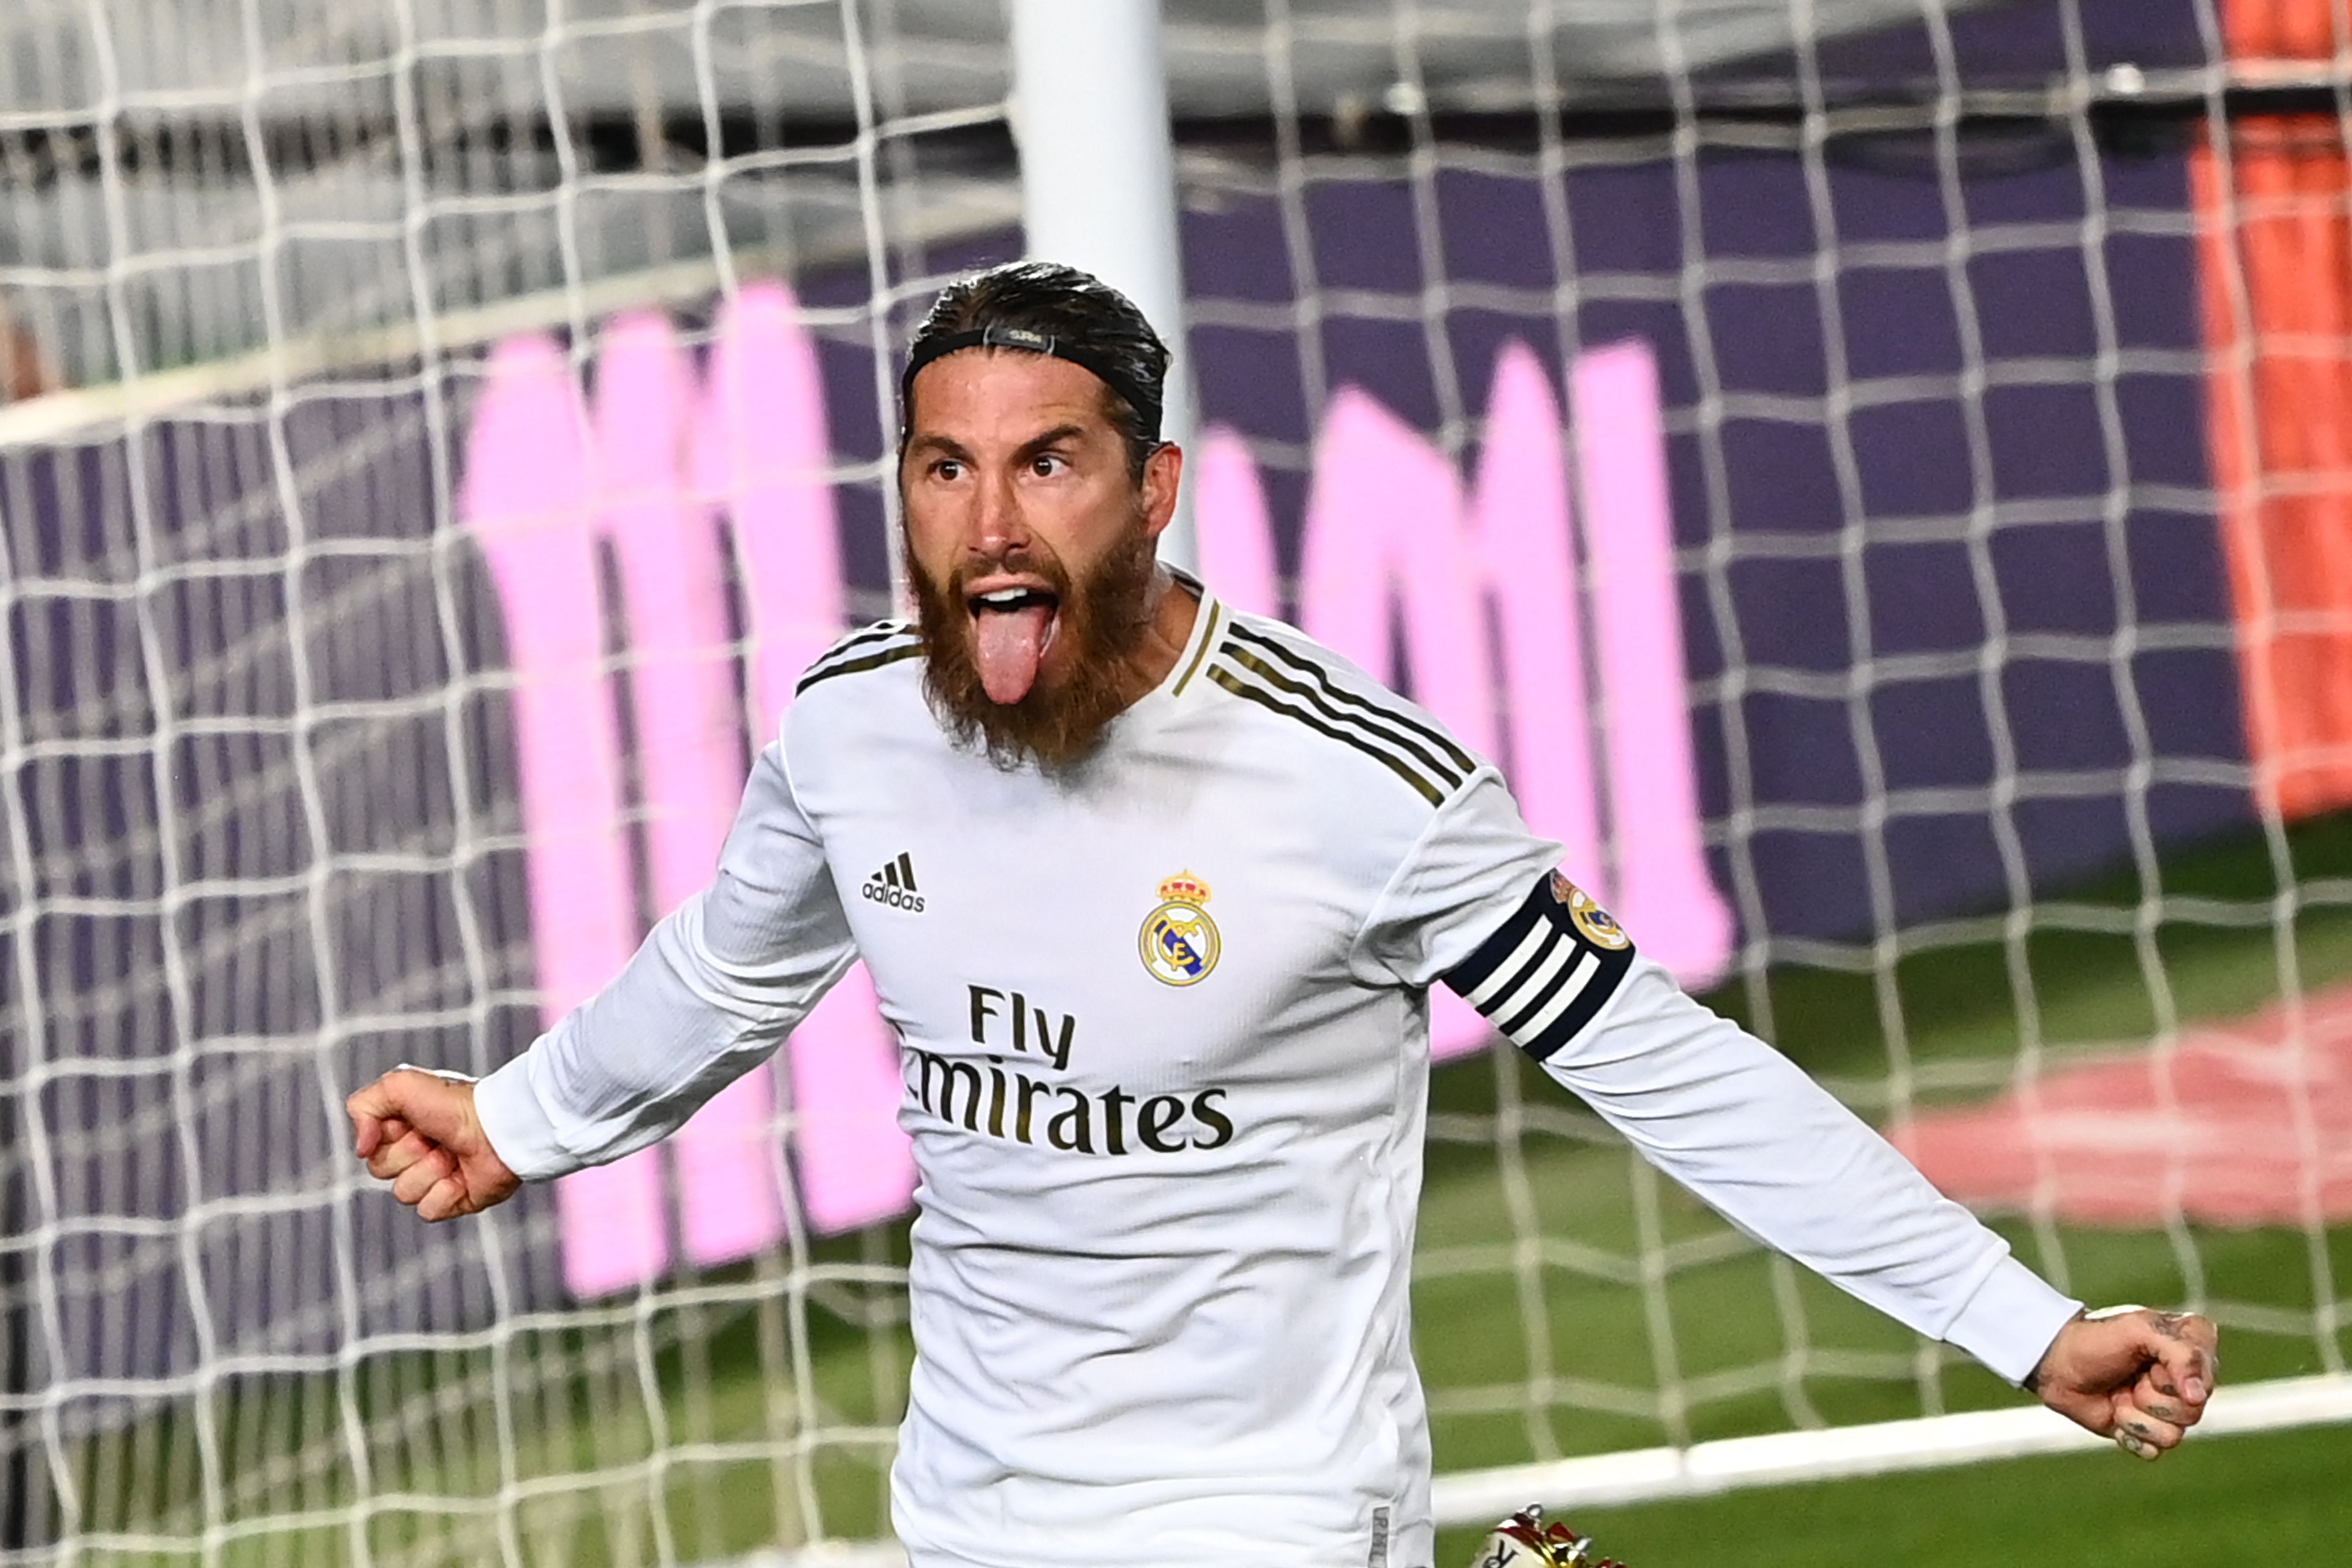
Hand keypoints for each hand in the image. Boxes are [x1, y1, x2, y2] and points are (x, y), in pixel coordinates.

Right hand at [346, 1067, 520, 1221]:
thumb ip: (363, 1107)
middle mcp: (416, 1154)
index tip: (412, 1121)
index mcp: (403, 1129)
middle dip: (409, 1153)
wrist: (498, 1128)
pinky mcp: (452, 1201)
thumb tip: (361, 1150)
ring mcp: (433, 1179)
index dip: (387, 1136)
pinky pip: (427, 1211)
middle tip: (436, 1137)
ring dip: (430, 1172)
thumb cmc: (455, 1104)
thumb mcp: (400, 1085)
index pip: (371, 1148)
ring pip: (404, 1193)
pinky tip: (461, 1177)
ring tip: (453, 1155)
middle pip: (381, 1171)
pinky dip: (445, 1194)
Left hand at [2027, 1306, 2217, 1460]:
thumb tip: (2198, 1397)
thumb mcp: (2139, 1330)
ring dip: (2136, 1416)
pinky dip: (2130, 1434)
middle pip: (2192, 1411)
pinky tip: (2115, 1414)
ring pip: (2174, 1435)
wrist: (2058, 1364)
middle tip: (2130, 1377)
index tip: (2149, 1363)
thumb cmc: (2097, 1340)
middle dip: (2151, 1395)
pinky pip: (2155, 1450)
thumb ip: (2180, 1354)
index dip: (2176, 1375)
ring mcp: (2170, 1410)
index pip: (2206, 1377)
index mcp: (2194, 1348)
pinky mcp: (2149, 1432)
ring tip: (2119, 1395)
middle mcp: (2187, 1382)